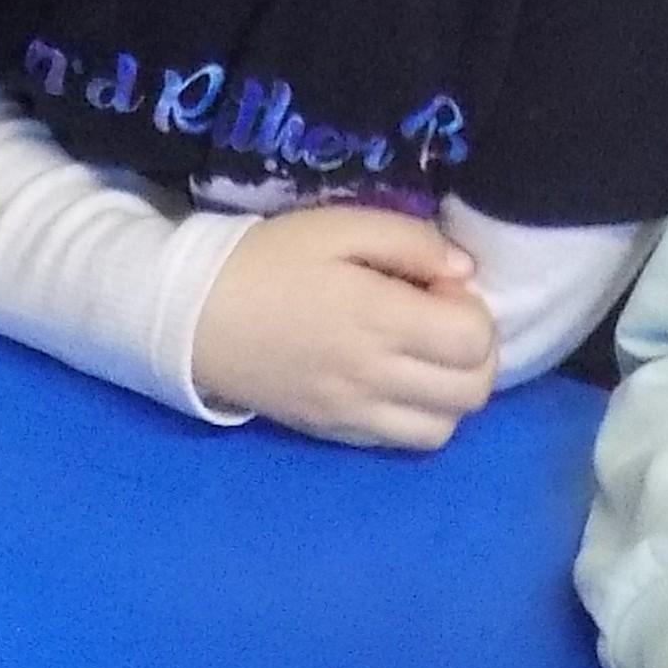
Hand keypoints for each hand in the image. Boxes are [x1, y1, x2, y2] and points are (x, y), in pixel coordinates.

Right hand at [189, 207, 497, 449]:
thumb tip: (465, 273)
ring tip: (422, 357)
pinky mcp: (337, 432)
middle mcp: (375, 376)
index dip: (473, 310)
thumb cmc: (267, 261)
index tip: (439, 289)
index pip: (474, 340)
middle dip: (474, 353)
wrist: (193, 316)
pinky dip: (417, 415)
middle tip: (439, 322)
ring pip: (446, 427)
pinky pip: (403, 441)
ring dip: (450, 391)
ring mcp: (355, 413)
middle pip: (472, 390)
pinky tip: (394, 380)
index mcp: (379, 319)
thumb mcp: (337, 226)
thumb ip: (410, 242)